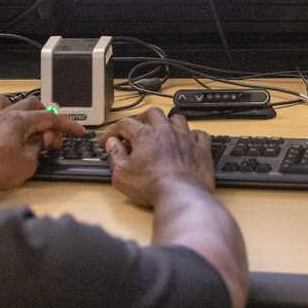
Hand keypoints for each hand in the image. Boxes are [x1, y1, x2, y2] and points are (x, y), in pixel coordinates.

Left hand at [0, 95, 83, 194]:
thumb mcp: (28, 163)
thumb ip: (39, 147)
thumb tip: (42, 140)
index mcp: (20, 121)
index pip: (50, 117)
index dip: (67, 125)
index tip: (78, 131)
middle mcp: (5, 114)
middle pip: (34, 105)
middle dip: (48, 118)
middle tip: (53, 136)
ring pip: (14, 102)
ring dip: (27, 112)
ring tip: (32, 126)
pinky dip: (7, 114)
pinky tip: (9, 126)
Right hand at [99, 108, 214, 207]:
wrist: (181, 195)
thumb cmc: (152, 186)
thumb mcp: (122, 174)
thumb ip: (115, 155)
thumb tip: (111, 144)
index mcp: (145, 135)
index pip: (124, 124)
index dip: (113, 130)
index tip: (107, 140)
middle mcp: (166, 131)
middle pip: (152, 113)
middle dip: (141, 118)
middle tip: (136, 129)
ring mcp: (185, 138)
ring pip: (177, 118)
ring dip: (168, 122)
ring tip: (162, 131)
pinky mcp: (201, 149)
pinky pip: (199, 134)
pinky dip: (192, 135)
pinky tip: (188, 140)